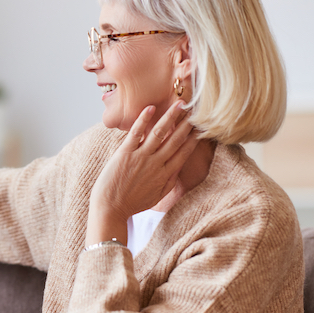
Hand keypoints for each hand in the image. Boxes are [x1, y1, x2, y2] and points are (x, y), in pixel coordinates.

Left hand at [86, 101, 197, 244]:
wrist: (111, 208)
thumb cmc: (133, 203)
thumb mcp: (158, 196)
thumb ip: (170, 181)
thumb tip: (179, 167)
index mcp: (165, 174)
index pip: (184, 151)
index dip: (194, 138)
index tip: (202, 126)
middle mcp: (156, 164)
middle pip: (175, 139)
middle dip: (187, 123)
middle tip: (195, 109)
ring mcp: (140, 158)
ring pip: (159, 133)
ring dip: (171, 117)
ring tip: (180, 105)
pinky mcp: (124, 154)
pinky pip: (136, 133)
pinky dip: (143, 120)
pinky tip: (151, 108)